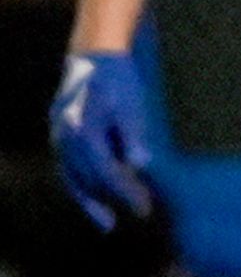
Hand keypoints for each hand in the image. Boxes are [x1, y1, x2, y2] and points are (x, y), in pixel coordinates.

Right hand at [51, 50, 156, 228]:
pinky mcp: (59, 135)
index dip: (126, 193)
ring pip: (72, 177)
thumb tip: (141, 165)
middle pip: (89, 179)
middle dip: (112, 199)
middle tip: (141, 213)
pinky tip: (92, 198)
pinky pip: (67, 168)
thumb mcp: (132, 105)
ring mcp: (58, 137)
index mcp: (84, 131)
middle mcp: (65, 137)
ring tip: (107, 221)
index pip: (107, 172)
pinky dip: (79, 186)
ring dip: (90, 200)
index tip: (145, 209)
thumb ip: (134, 136)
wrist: (93, 55)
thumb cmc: (118, 80)